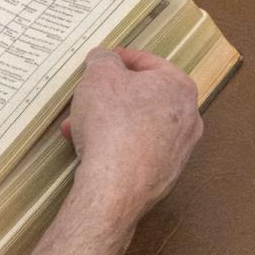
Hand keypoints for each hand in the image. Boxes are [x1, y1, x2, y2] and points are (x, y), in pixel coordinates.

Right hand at [2, 48, 200, 254]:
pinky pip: (128, 159)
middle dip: (104, 99)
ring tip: (69, 131)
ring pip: (133, 131)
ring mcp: (174, 158)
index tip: (93, 64)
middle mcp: (186, 123)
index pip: (146, 62)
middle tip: (75, 102)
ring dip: (102, 127)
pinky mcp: (156, 186)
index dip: (114, 60)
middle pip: (140, 100)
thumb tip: (102, 59)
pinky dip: (105, 153)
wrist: (112, 195)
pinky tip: (79, 157)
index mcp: (178, 91)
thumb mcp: (97, 79)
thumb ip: (100, 62)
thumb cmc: (109, 131)